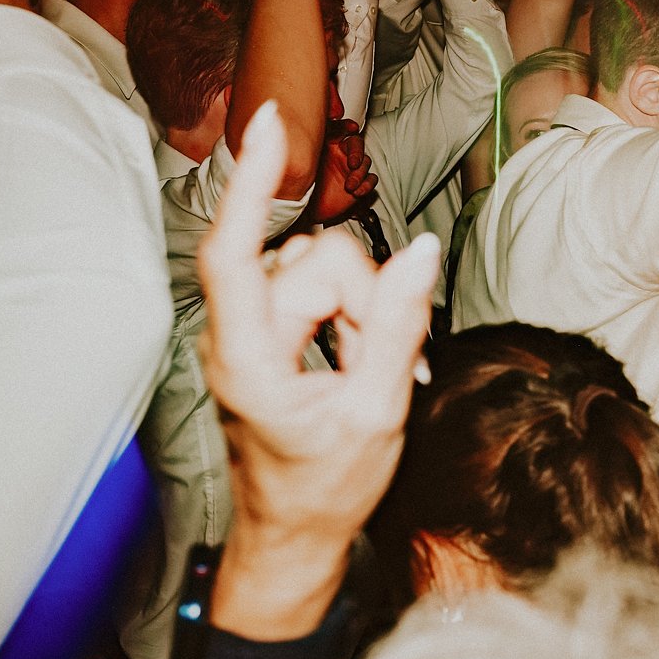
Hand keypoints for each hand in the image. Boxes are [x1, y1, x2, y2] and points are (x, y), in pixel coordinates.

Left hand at [197, 100, 438, 555]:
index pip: (234, 251)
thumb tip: (423, 252)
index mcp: (248, 358)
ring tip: (369, 372)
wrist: (296, 536)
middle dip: (367, 302)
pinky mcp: (273, 333)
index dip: (250, 183)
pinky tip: (366, 361)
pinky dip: (358, 317)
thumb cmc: (325, 489)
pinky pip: (326, 292)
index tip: (268, 122)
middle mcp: (240, 335)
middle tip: (386, 366)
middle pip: (316, 263)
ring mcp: (255, 332)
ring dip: (365, 312)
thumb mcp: (375, 413)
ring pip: (328, 272)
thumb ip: (398, 329)